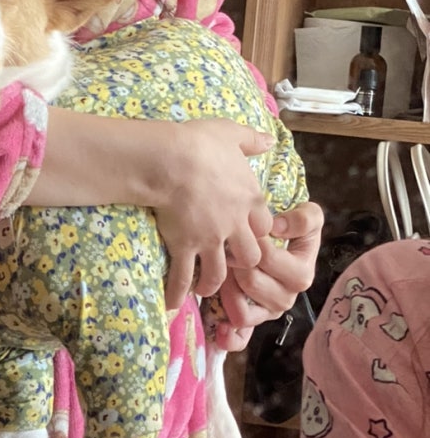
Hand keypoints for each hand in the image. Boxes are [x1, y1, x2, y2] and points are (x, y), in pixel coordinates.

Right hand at [155, 119, 274, 306]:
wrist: (171, 160)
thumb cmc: (199, 143)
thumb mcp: (231, 133)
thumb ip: (250, 140)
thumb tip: (266, 139)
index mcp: (249, 199)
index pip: (263, 226)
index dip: (257, 232)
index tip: (247, 233)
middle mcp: (234, 224)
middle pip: (250, 256)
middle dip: (242, 263)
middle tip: (229, 264)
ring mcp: (210, 239)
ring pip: (221, 273)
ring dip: (213, 283)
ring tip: (205, 289)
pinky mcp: (185, 246)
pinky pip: (183, 277)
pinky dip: (177, 292)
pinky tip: (172, 303)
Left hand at [215, 200, 323, 351]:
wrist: (281, 242)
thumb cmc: (291, 229)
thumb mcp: (308, 217)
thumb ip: (304, 219)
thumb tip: (278, 228)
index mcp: (301, 274)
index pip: (267, 259)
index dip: (250, 243)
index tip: (243, 231)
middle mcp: (286, 298)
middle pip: (251, 283)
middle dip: (234, 264)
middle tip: (226, 250)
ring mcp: (268, 312)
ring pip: (241, 311)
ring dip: (226, 289)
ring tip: (222, 271)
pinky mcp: (252, 322)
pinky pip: (240, 337)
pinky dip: (229, 336)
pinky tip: (218, 327)